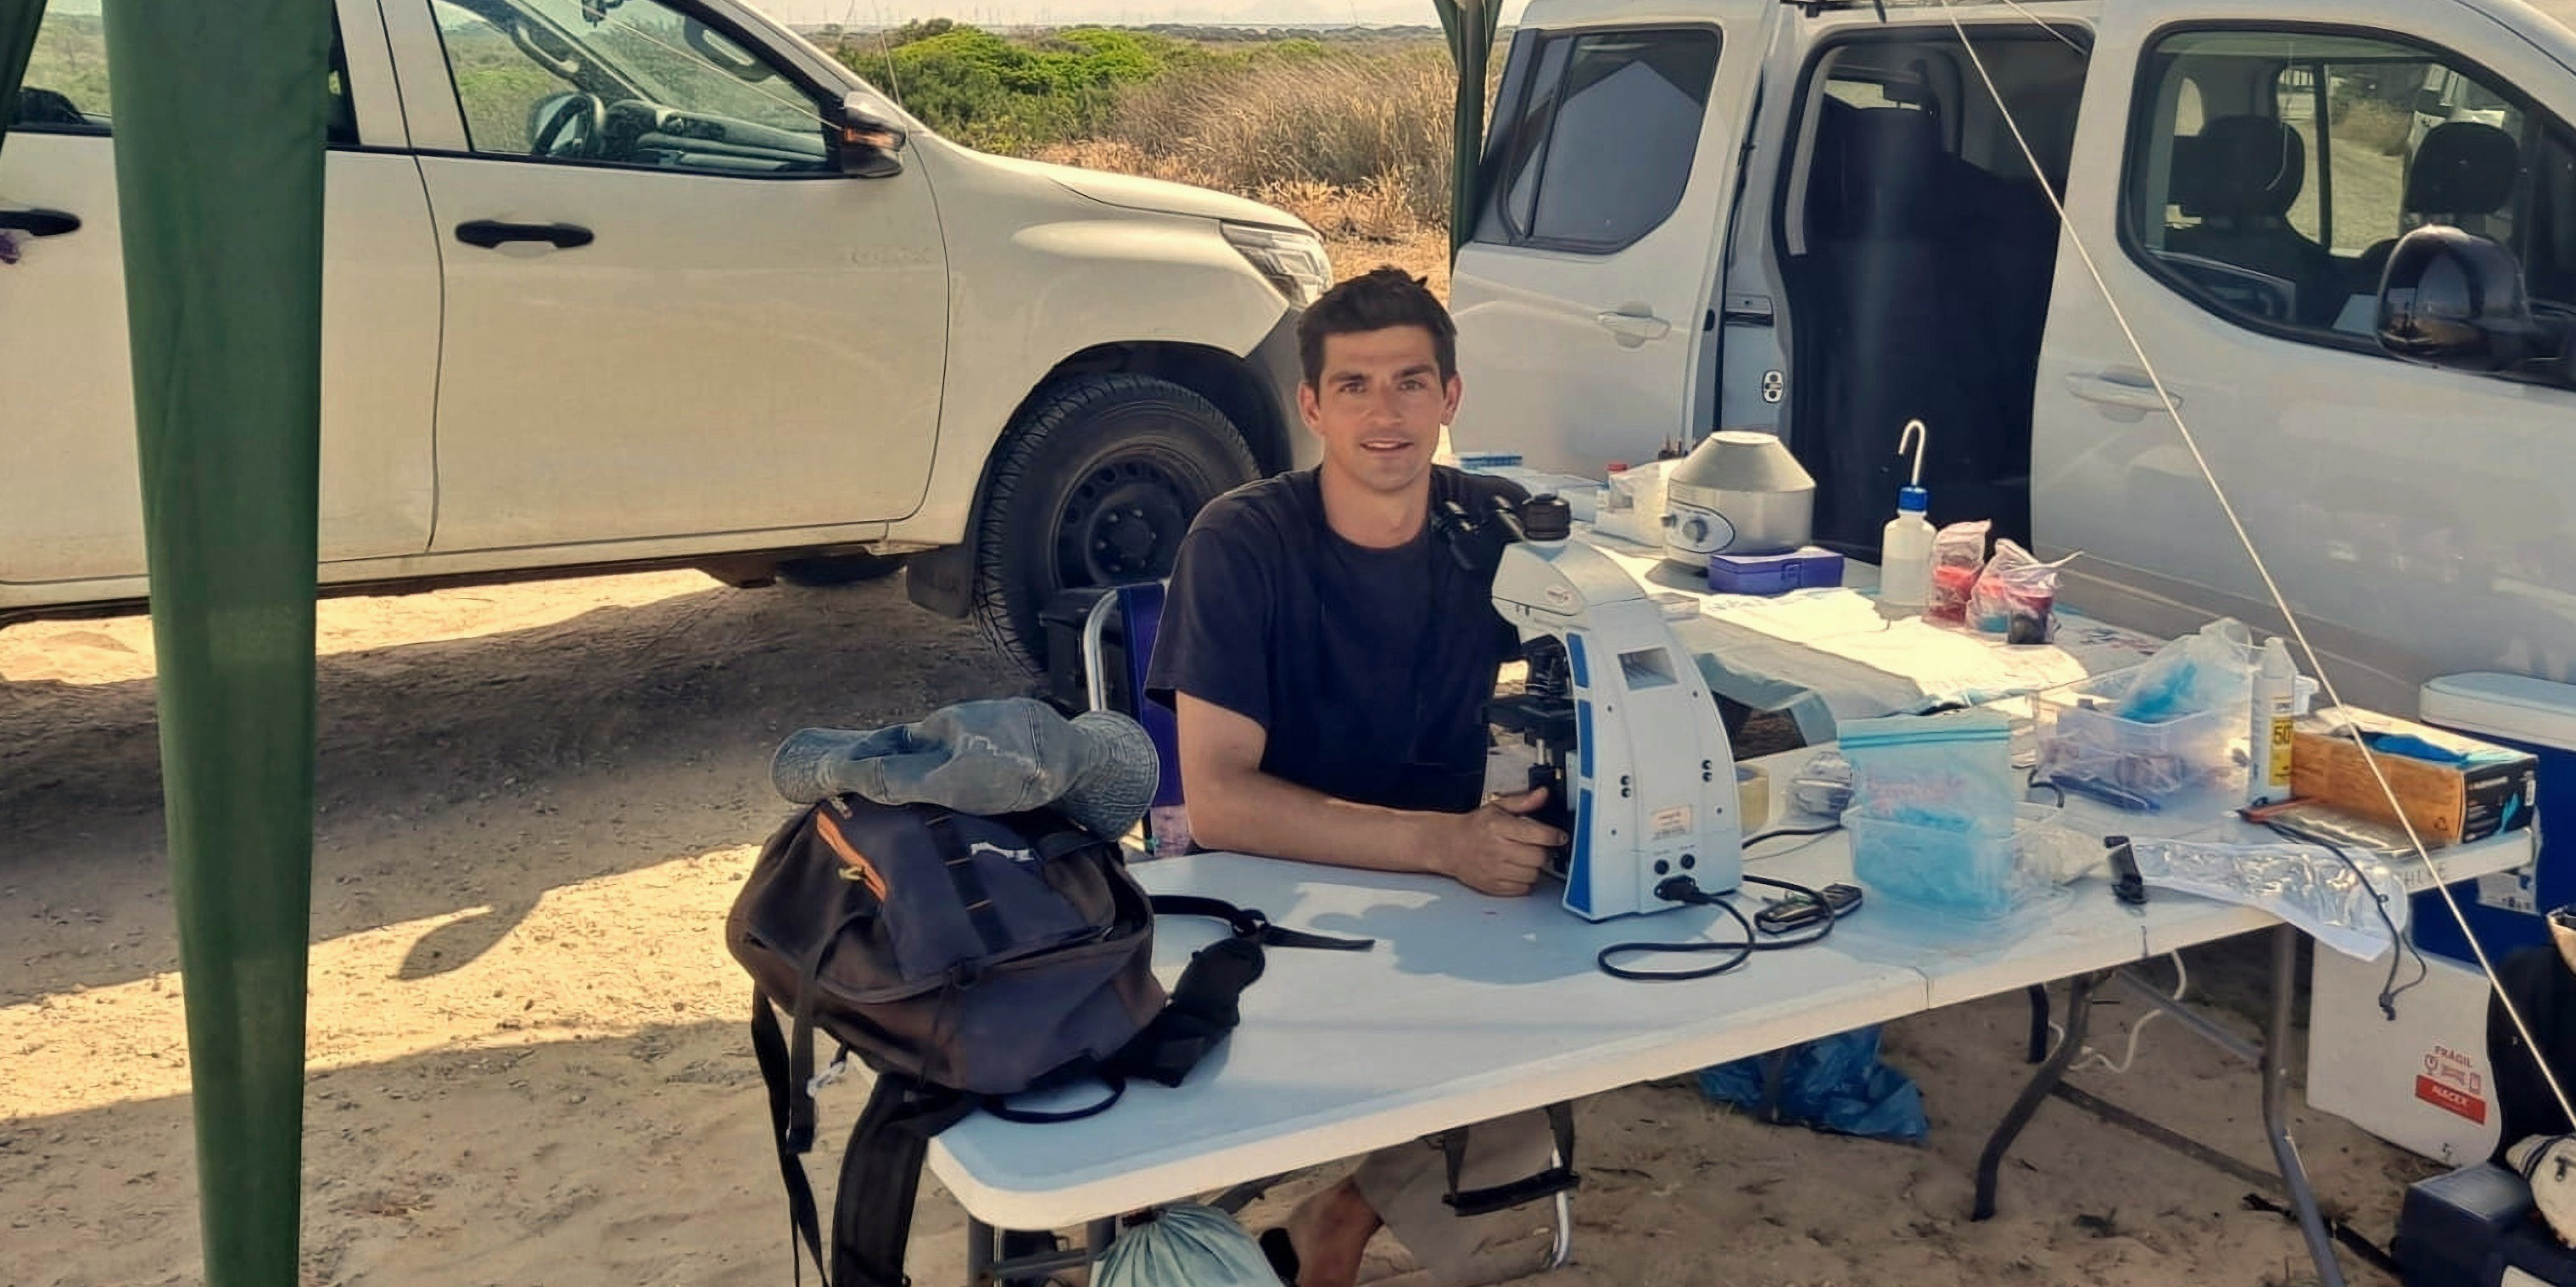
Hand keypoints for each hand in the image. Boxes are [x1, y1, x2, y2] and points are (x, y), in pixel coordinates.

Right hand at [1429, 787, 1565, 896]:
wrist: (1449, 846)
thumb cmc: (1474, 827)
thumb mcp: (1497, 807)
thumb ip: (1523, 801)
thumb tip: (1543, 794)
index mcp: (1499, 827)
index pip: (1538, 835)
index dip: (1554, 836)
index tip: (1560, 836)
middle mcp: (1497, 850)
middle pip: (1539, 857)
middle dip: (1545, 851)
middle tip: (1540, 846)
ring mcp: (1495, 871)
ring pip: (1534, 874)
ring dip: (1535, 866)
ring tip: (1526, 857)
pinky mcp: (1494, 886)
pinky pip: (1523, 888)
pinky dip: (1525, 880)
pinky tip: (1518, 869)